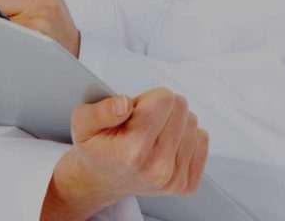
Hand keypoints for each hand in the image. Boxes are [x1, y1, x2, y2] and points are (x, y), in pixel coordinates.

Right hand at [41, 88, 209, 219]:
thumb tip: (124, 104)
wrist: (100, 181)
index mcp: (132, 151)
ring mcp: (174, 180)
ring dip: (173, 123)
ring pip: (193, 123)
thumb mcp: (82, 123)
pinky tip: (164, 146)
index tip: (133, 112)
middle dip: (161, 109)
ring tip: (150, 136)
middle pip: (181, 108)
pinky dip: (185, 137)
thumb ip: (99, 111)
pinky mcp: (187, 185)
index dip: (147, 98)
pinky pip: (202, 140)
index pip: (165, 98)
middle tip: (141, 124)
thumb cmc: (95, 148)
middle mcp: (157, 168)